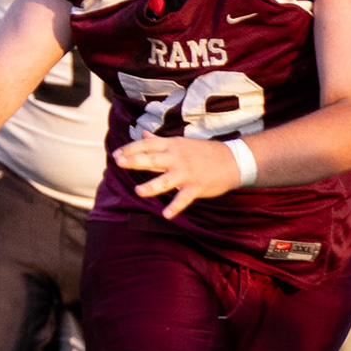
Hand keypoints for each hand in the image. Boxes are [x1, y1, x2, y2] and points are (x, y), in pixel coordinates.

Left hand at [112, 135, 242, 218]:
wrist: (234, 160)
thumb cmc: (203, 152)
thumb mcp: (181, 143)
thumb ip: (159, 141)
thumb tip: (143, 134)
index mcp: (172, 146)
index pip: (147, 145)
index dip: (130, 149)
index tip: (116, 155)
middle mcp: (177, 158)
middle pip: (153, 160)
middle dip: (135, 161)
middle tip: (119, 163)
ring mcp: (187, 173)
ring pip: (166, 180)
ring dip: (152, 186)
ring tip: (138, 192)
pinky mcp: (196, 187)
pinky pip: (184, 198)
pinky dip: (176, 207)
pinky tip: (166, 215)